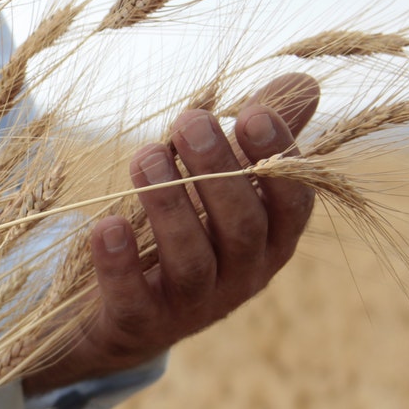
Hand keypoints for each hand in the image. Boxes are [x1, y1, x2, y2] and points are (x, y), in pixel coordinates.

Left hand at [21, 73, 321, 393]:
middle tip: (188, 120)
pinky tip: (104, 225)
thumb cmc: (184, 237)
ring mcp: (192, 308)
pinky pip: (133, 298)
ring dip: (170, 205)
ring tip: (144, 156)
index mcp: (270, 242)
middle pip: (242, 228)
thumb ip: (255, 141)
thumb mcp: (222, 189)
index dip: (277, 159)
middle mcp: (241, 278)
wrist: (124, 323)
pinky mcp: (140, 326)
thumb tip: (303, 82)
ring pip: (192, 260)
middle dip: (218, 171)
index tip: (251, 112)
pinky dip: (120, 262)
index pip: (292, 202)